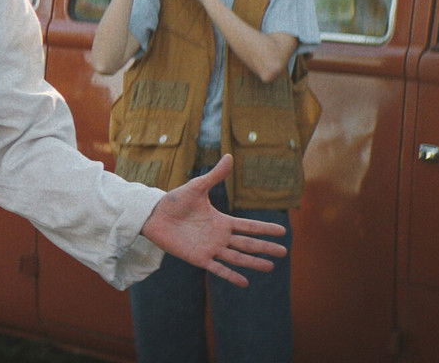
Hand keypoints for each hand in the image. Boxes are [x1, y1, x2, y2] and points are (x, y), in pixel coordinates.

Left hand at [140, 154, 286, 287]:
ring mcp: (210, 248)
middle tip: (284, 252)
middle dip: (265, 248)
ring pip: (237, 258)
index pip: (248, 226)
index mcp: (221, 221)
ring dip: (253, 263)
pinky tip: (244, 282)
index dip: (265, 229)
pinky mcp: (198, 258)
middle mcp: (219, 236)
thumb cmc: (175, 201)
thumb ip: (215, 175)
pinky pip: (218, 268)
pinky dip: (231, 276)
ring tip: (270, 267)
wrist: (154, 215)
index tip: (283, 231)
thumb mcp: (197, 187)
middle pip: (247, 244)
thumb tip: (229, 156)